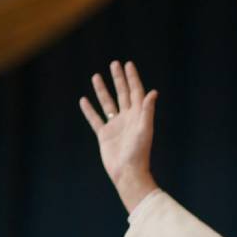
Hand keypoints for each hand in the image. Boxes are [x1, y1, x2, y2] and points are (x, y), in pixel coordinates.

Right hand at [80, 60, 158, 212]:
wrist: (128, 172)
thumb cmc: (139, 152)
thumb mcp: (145, 129)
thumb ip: (147, 111)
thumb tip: (153, 92)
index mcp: (138, 115)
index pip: (136, 92)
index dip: (132, 78)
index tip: (128, 64)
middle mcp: (127, 118)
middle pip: (122, 94)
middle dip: (118, 79)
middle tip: (114, 63)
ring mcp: (115, 126)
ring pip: (108, 103)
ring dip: (102, 90)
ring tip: (96, 76)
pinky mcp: (104, 135)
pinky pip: (95, 119)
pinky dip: (89, 110)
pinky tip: (83, 100)